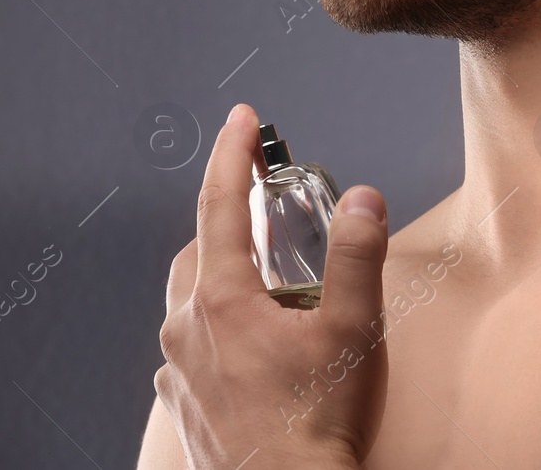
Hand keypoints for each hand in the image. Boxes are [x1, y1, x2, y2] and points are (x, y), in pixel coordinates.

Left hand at [154, 103, 390, 469]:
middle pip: (198, 250)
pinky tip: (253, 342)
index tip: (242, 119)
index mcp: (221, 300)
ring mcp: (179, 371)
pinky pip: (192, 344)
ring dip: (224, 274)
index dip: (233, 155)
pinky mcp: (185, 404)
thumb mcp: (353, 328)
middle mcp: (187, 330)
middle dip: (230, 219)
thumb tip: (361, 198)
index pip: (220, 205)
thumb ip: (356, 255)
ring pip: (190, 299)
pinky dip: (219, 323)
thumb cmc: (316, 422)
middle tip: (268, 206)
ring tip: (271, 280)